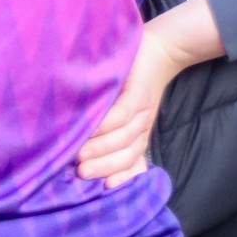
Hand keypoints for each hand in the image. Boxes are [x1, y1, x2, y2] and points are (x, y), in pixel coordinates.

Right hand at [78, 0, 226, 186]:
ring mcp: (142, 109)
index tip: (104, 190)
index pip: (132, 161)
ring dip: (102, 148)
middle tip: (81, 173)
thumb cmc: (132, 80)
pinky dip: (108, 123)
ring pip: (124, 135)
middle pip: (127, 153)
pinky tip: (92, 128)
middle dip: (105, 167)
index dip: (121, 176)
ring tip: (80, 156)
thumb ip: (107, 128)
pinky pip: (124, 112)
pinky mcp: (138, 91)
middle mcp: (142, 125)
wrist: (160, 47)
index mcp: (138, 132)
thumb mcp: (123, 109)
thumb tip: (76, 149)